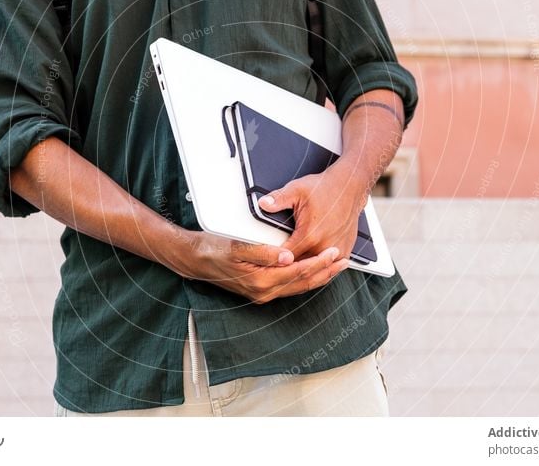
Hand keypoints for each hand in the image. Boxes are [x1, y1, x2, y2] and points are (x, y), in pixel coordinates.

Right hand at [173, 230, 350, 303]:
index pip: (298, 272)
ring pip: (298, 287)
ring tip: (336, 267)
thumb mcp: (236, 246)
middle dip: (325, 272)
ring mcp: (263, 293)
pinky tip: (313, 272)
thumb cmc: (212, 249)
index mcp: (261, 281)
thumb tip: (287, 257)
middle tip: (344, 261)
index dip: (318, 262)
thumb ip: (263, 252)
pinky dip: (305, 279)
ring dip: (319, 277)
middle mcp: (264, 292)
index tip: (334, 252)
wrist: (194, 260)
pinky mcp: (261, 290)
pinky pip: (290, 286)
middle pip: (303, 283)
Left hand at [257, 162, 366, 261]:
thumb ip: (278, 199)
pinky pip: (329, 268)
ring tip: (289, 272)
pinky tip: (308, 268)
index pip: (286, 259)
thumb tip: (263, 203)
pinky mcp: (345, 251)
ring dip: (302, 271)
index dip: (274, 262)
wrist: (349, 187)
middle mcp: (324, 247)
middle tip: (274, 268)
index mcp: (310, 235)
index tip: (266, 262)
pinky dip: (318, 269)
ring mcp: (336, 250)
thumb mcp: (297, 190)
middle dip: (286, 269)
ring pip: (315, 272)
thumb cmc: (325, 188)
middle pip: (299, 269)